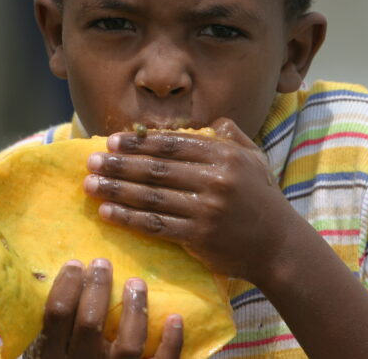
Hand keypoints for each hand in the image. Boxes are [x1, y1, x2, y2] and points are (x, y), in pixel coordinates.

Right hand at [39, 258, 182, 358]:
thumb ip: (44, 339)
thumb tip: (41, 293)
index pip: (57, 314)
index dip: (67, 284)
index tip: (76, 264)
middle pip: (91, 321)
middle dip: (98, 287)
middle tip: (103, 264)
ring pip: (129, 343)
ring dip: (134, 308)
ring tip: (137, 283)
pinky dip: (171, 343)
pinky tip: (175, 318)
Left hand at [83, 118, 295, 281]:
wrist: (278, 245)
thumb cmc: (260, 197)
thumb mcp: (253, 157)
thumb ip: (229, 134)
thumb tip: (203, 122)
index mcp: (224, 155)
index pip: (172, 145)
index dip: (139, 143)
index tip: (112, 141)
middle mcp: (214, 180)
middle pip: (156, 169)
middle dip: (119, 164)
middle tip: (92, 161)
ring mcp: (206, 209)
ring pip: (151, 197)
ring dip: (116, 190)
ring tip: (90, 185)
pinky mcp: (198, 236)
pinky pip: (156, 225)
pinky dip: (128, 218)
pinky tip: (107, 212)